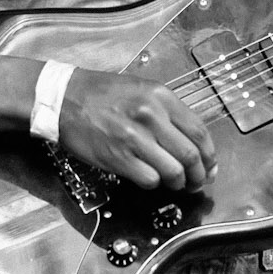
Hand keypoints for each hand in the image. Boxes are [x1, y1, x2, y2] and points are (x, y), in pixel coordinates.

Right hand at [58, 71, 217, 191]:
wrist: (63, 99)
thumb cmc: (101, 94)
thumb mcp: (142, 89)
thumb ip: (168, 112)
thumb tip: (192, 141)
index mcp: (161, 97)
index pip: (199, 132)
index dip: (210, 155)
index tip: (210, 166)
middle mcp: (151, 116)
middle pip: (191, 155)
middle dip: (199, 174)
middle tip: (197, 181)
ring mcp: (134, 138)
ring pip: (173, 171)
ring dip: (178, 183)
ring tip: (175, 183)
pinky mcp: (118, 158)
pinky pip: (150, 180)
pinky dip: (154, 184)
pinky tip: (150, 178)